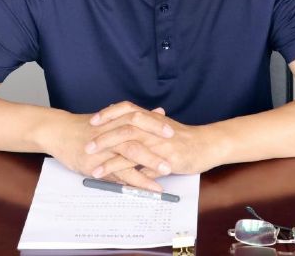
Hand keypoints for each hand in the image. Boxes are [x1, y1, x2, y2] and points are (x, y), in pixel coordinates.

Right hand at [42, 110, 170, 190]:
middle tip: (174, 155)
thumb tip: (160, 112)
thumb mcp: (112, 117)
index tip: (174, 131)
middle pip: (136, 136)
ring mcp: (103, 148)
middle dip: (156, 146)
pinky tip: (147, 186)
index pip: (139, 119)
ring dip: (149, 164)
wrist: (58, 132)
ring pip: (128, 155)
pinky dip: (134, 179)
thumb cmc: (87, 125)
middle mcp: (110, 132)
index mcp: (116, 119)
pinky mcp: (96, 163)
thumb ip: (138, 116)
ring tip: (166, 173)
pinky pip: (118, 173)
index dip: (155, 126)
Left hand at [86, 101, 217, 179]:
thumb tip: (125, 121)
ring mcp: (160, 146)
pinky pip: (144, 171)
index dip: (109, 114)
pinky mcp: (166, 162)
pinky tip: (119, 184)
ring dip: (111, 160)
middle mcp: (154, 130)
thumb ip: (145, 123)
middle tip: (86, 146)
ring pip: (131, 150)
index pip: (127, 109)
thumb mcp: (162, 126)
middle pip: (125, 129)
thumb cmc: (184, 136)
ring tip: (94, 168)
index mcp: (152, 119)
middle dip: (104, 138)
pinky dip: (130, 177)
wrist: (208, 145)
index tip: (92, 119)